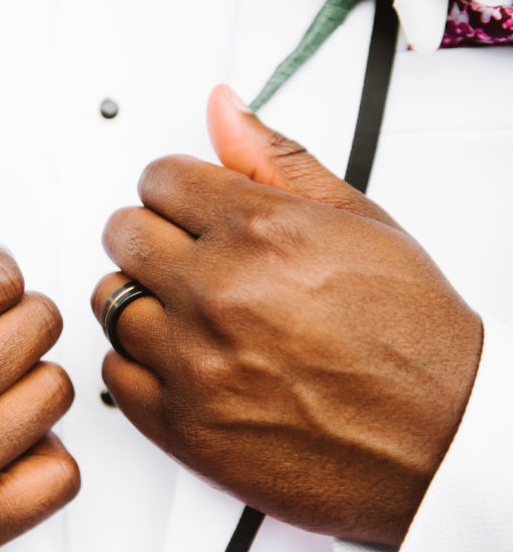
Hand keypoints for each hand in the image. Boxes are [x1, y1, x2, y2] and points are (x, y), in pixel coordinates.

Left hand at [92, 86, 481, 545]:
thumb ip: (277, 161)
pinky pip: (114, 371)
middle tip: (188, 256)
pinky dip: (138, 361)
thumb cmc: (412, 339)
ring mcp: (193, 363)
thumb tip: (223, 110)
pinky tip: (180, 357)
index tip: (186, 205)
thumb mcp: (361, 223)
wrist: (441, 441)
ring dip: (140, 298)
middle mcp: (218, 294)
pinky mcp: (180, 426)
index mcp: (260, 233)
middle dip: (151, 234)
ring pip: (109, 301)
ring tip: (189, 311)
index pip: (159, 179)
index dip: (175, 189)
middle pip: (123, 234)